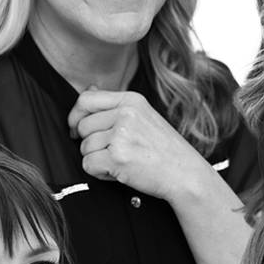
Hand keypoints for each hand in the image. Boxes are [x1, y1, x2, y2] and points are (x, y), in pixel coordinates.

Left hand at [70, 87, 213, 203]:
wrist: (187, 174)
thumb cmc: (167, 150)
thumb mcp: (145, 117)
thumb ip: (115, 105)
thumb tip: (88, 89)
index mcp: (132, 100)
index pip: (86, 100)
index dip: (76, 116)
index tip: (78, 129)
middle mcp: (126, 114)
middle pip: (83, 126)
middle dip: (91, 143)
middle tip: (114, 152)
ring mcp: (122, 135)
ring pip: (85, 147)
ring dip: (98, 159)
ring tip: (123, 162)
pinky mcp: (117, 157)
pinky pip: (88, 164)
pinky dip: (100, 173)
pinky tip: (121, 172)